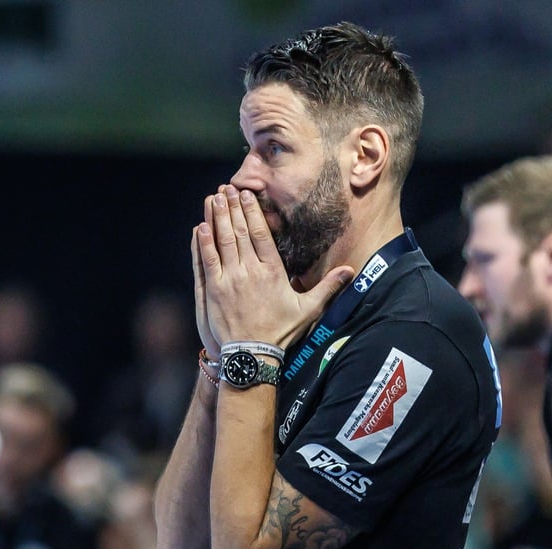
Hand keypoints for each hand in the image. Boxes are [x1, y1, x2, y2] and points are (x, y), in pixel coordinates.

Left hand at [194, 185, 353, 347]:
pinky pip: (206, 260)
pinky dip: (203, 242)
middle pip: (239, 232)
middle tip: (226, 189)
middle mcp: (250, 271)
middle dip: (232, 207)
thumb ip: (328, 287)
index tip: (246, 195)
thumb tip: (351, 272)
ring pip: (221, 241)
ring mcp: (229, 280)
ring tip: (213, 198)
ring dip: (216, 218)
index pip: (260, 234)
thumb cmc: (281, 333)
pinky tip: (200, 227)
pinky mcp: (214, 291)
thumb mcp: (308, 309)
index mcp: (272, 272)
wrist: (253, 356)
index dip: (252, 212)